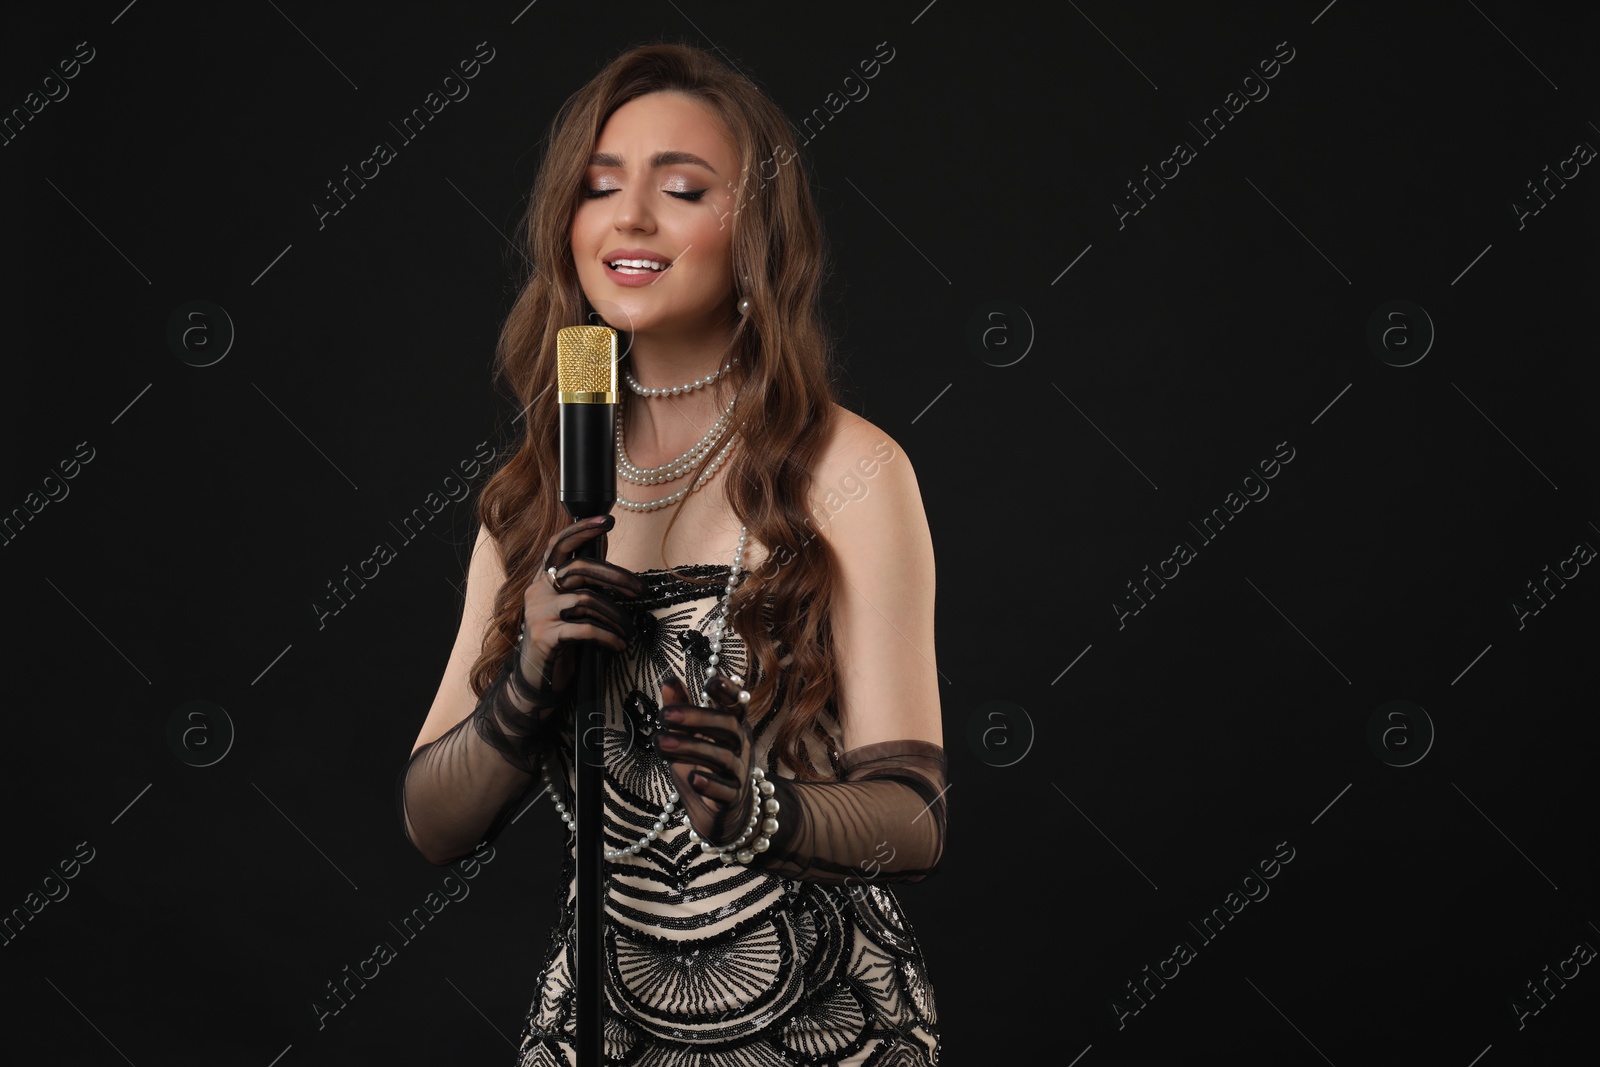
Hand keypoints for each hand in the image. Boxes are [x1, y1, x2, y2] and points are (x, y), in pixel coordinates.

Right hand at [515, 514, 645, 703]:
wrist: (536, 680)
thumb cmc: (560, 640)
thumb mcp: (569, 608)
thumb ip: (583, 584)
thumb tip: (610, 558)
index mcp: (543, 580)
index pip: (558, 545)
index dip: (581, 529)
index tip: (607, 520)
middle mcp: (537, 591)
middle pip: (579, 568)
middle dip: (616, 577)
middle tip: (641, 590)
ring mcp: (539, 613)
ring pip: (586, 600)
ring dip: (616, 616)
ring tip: (630, 631)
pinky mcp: (545, 636)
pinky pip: (584, 630)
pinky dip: (608, 636)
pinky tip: (619, 645)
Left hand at [652, 673, 754, 845]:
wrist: (722, 813)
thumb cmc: (704, 767)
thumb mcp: (690, 737)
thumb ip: (682, 709)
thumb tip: (669, 681)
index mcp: (733, 727)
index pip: (736, 704)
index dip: (728, 691)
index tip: (710, 681)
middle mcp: (740, 747)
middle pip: (728, 727)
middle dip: (697, 717)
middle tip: (665, 715)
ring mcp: (739, 774)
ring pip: (723, 757)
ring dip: (691, 747)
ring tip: (661, 742)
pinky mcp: (732, 800)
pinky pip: (726, 791)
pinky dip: (710, 784)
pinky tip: (692, 778)